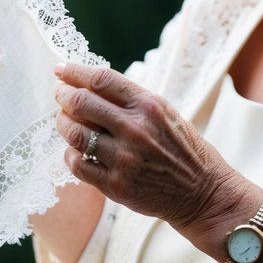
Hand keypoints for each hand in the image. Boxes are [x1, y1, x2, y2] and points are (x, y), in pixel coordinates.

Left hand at [52, 63, 247, 237]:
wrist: (203, 192)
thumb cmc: (183, 149)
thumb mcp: (166, 113)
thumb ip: (131, 100)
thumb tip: (91, 86)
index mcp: (148, 105)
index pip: (101, 79)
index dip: (74, 71)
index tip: (60, 70)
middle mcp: (135, 129)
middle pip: (81, 102)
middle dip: (62, 95)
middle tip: (59, 94)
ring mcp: (124, 159)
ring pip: (74, 133)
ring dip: (63, 123)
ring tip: (64, 121)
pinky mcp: (116, 185)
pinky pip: (78, 164)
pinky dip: (70, 154)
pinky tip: (75, 150)